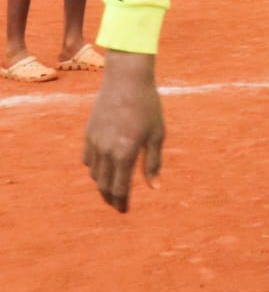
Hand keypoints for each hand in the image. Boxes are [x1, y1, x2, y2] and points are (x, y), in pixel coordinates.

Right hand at [82, 50, 164, 211]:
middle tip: (118, 205)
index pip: (119, 188)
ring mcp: (94, 142)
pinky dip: (95, 169)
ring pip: (94, 174)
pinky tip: (104, 169)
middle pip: (103, 185)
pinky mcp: (88, 133)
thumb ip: (153, 163)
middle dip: (110, 198)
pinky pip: (88, 159)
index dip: (121, 202)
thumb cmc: (148, 106)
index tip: (125, 211)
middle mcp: (106, 151)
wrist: (127, 80)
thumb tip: (154, 188)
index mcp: (125, 153)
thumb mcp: (157, 135)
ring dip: (102, 185)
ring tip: (112, 189)